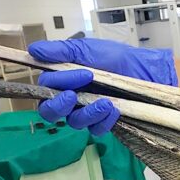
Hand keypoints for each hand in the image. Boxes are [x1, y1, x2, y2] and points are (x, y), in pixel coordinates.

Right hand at [27, 39, 177, 134]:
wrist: (146, 70)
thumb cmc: (116, 58)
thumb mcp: (87, 49)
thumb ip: (61, 51)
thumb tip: (34, 50)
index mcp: (62, 80)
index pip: (46, 88)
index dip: (57, 84)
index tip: (81, 73)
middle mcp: (71, 98)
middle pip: (50, 112)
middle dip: (59, 106)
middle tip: (73, 97)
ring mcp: (86, 112)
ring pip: (74, 122)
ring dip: (87, 113)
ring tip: (106, 102)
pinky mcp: (103, 123)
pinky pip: (96, 129)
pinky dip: (104, 121)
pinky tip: (115, 110)